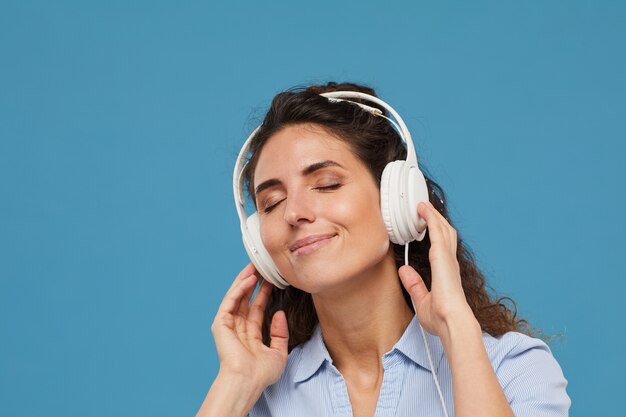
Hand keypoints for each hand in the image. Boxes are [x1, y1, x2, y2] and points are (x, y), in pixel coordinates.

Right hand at [211, 263, 288, 387]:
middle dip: (254, 282)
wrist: (247, 381)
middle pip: (246, 299)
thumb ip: (280, 333)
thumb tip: (279, 313)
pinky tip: (249, 279)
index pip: (257, 308)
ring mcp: (228, 325)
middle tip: (263, 266)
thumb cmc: (261, 373)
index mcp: (250, 335)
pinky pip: (230, 301)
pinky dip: (239, 289)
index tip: (272, 279)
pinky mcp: (220, 323)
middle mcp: (238, 328)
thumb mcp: (279, 352)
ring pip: (237, 296)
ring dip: (245, 280)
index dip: (264, 293)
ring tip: (255, 266)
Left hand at [398, 201, 475, 336]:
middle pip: (445, 233)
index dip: (437, 234)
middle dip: (436, 220)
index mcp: (446, 273)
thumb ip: (414, 284)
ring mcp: (447, 258)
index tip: (428, 226)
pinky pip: (436, 230)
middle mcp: (450, 263)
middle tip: (425, 209)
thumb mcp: (422, 300)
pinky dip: (430, 217)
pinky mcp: (442, 256)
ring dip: (433, 215)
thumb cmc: (442, 318)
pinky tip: (422, 209)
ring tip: (422, 205)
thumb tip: (404, 270)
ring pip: (442, 228)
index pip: (443, 248)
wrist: (452, 322)